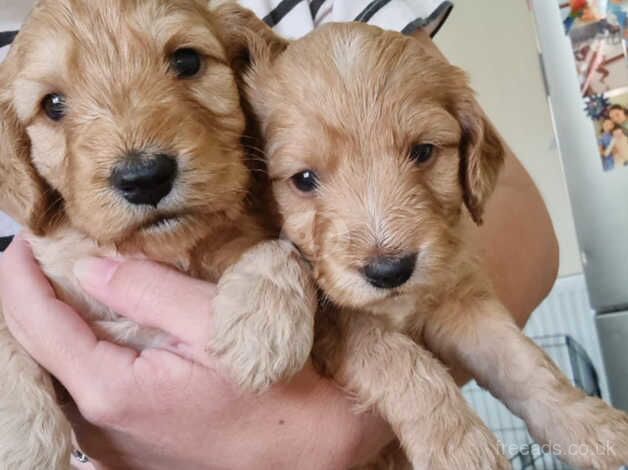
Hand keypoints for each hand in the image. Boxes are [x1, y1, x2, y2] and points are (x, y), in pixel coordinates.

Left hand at [0, 237, 391, 469]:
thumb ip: (147, 290)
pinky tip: (103, 335)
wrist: (313, 449)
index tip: (23, 242)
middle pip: (39, 352)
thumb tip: (91, 269)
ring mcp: (114, 446)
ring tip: (69, 290)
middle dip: (32, 300)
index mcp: (112, 390)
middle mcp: (100, 427)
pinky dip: (80, 358)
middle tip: (42, 258)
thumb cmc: (276, 385)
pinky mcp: (133, 450)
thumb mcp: (216, 323)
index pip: (38, 324)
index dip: (20, 277)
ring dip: (56, 330)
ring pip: (60, 377)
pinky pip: (85, 397)